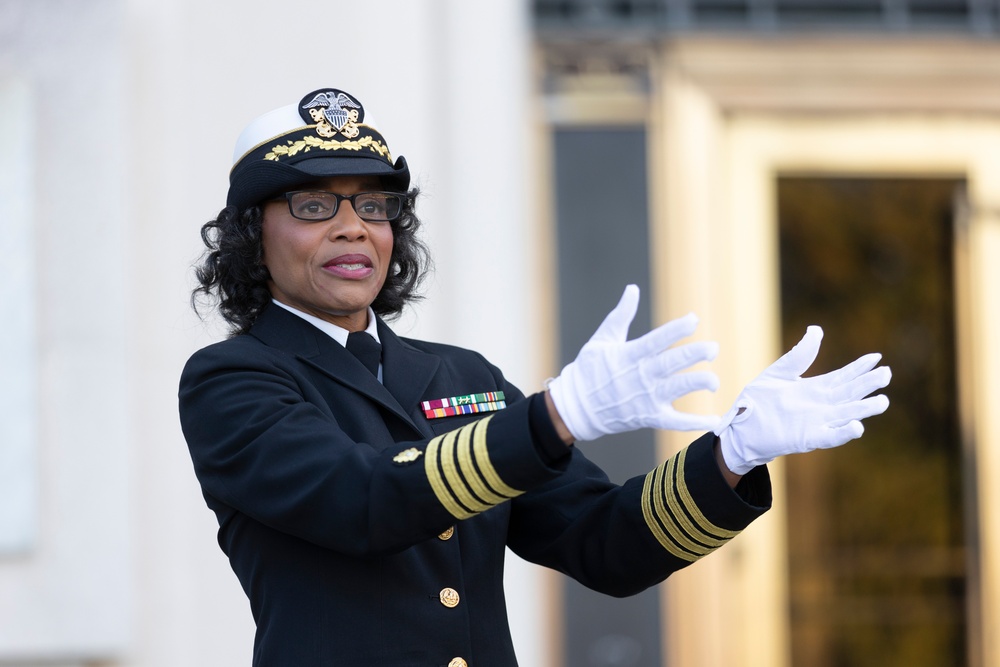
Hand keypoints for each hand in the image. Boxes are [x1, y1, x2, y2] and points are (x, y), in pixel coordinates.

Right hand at [547, 285, 720, 441]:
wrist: (576, 407)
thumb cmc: (589, 370)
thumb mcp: (602, 339)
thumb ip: (621, 315)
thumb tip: (632, 288)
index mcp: (629, 355)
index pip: (656, 340)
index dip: (676, 330)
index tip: (693, 320)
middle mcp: (641, 376)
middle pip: (672, 363)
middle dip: (695, 354)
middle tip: (713, 348)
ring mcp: (646, 398)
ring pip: (677, 389)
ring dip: (698, 383)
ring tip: (713, 381)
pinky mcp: (649, 417)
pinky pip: (675, 421)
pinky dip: (695, 422)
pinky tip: (714, 418)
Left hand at [715, 326, 890, 474]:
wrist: (740, 427)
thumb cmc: (759, 401)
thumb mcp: (779, 373)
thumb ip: (799, 355)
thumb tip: (816, 330)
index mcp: (815, 388)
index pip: (843, 376)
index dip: (860, 368)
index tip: (876, 357)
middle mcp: (821, 405)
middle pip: (850, 393)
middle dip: (868, 384)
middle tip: (886, 373)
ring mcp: (816, 422)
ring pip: (846, 414)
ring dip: (864, 409)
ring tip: (882, 401)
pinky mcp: (807, 438)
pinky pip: (830, 437)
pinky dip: (843, 433)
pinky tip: (857, 426)